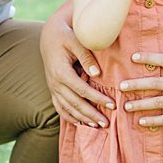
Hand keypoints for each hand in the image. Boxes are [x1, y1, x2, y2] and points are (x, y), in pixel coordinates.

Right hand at [41, 11, 112, 126]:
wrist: (49, 36)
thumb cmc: (66, 36)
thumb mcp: (76, 42)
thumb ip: (87, 57)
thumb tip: (97, 74)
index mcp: (61, 72)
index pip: (82, 90)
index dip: (97, 99)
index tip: (112, 105)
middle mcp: (55, 83)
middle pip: (75, 103)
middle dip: (91, 114)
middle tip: (107, 123)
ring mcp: (53, 88)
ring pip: (67, 108)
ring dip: (82, 119)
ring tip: (98, 126)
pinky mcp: (53, 89)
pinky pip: (59, 107)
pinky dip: (69, 117)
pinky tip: (80, 124)